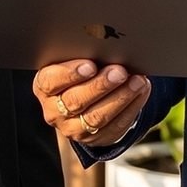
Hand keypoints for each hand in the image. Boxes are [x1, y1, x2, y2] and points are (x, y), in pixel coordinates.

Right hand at [32, 59, 150, 146]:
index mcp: (44, 88)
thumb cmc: (78, 70)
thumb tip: (107, 47)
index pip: (51, 81)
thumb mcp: (72, 61)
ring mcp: (73, 129)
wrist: (85, 96)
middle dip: (101, 85)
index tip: (90, 65)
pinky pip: (114, 127)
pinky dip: (132, 108)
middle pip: (76, 101)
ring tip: (138, 81)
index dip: (70, 74)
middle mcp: (54, 111)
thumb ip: (82, 55)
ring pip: (97, 117)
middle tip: (120, 71)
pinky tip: (141, 92)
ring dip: (121, 97)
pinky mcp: (94, 140)